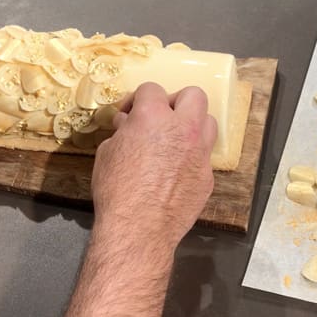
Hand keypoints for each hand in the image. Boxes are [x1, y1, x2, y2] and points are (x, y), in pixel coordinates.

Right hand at [91, 82, 216, 246]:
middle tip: (161, 118)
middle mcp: (183, 129)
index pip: (151, 89)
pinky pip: (205, 156)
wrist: (139, 228)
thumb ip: (123, 133)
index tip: (129, 115)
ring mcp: (200, 152)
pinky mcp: (208, 176)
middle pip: (194, 95)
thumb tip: (128, 126)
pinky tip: (177, 172)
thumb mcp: (107, 153)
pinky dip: (192, 157)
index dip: (138, 99)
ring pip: (208, 123)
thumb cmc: (116, 188)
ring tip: (175, 141)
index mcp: (154, 116)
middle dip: (176, 101)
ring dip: (192, 126)